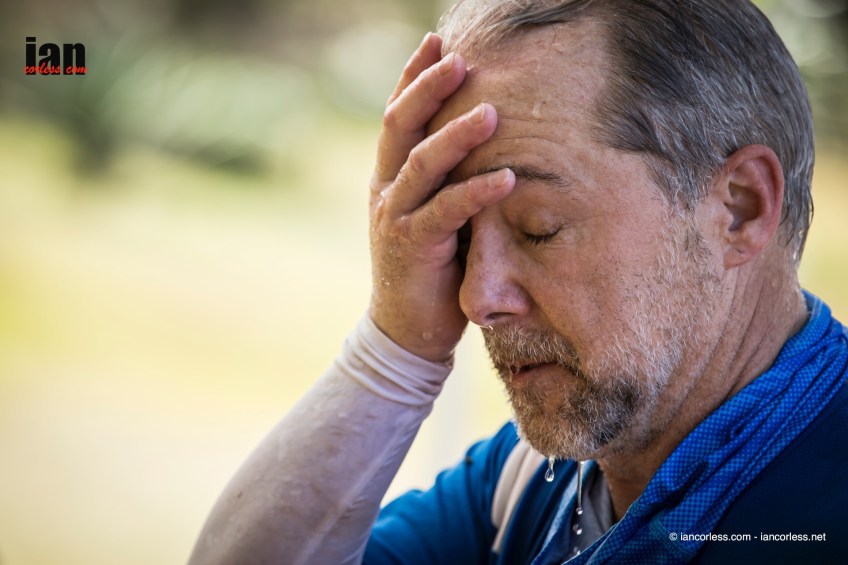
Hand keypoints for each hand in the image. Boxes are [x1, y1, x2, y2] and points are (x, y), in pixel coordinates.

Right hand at [368, 33, 515, 362]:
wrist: (406, 328)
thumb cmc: (429, 266)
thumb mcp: (433, 213)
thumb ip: (447, 179)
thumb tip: (487, 139)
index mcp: (389, 175)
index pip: (397, 115)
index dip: (413, 76)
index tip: (436, 41)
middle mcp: (386, 189)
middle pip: (401, 125)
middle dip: (428, 88)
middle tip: (460, 59)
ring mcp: (395, 217)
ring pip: (422, 164)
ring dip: (457, 135)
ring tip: (492, 113)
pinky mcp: (412, 247)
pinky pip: (446, 212)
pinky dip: (477, 193)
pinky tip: (508, 178)